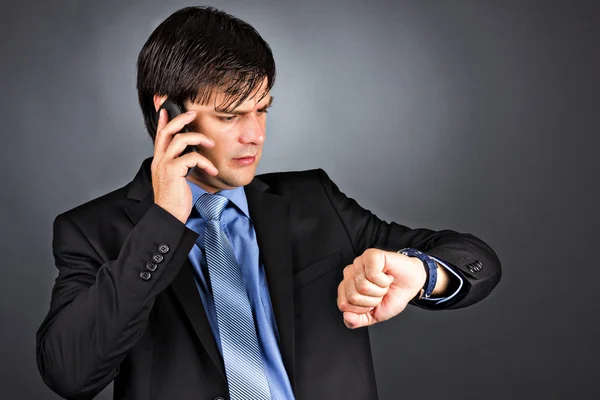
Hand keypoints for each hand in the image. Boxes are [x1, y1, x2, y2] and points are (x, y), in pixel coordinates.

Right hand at [151, 108, 218, 222]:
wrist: (168, 216)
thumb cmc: (174, 201)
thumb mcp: (176, 180)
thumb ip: (180, 167)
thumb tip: (190, 159)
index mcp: (159, 161)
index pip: (160, 136)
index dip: (163, 121)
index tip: (166, 109)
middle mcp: (159, 160)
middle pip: (168, 131)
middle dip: (180, 119)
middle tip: (193, 114)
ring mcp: (165, 164)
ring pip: (181, 139)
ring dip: (199, 138)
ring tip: (211, 144)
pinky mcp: (173, 170)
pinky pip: (192, 157)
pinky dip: (205, 162)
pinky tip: (212, 170)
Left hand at [337, 248, 426, 328]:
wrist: (411, 285)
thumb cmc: (392, 296)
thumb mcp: (374, 315)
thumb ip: (357, 320)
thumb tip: (346, 317)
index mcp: (346, 287)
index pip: (343, 305)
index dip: (363, 309)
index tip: (373, 303)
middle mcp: (349, 273)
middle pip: (352, 297)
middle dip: (372, 301)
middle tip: (380, 293)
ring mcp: (359, 263)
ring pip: (362, 286)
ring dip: (380, 290)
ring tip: (384, 284)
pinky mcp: (370, 255)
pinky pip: (372, 275)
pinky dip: (384, 281)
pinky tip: (388, 276)